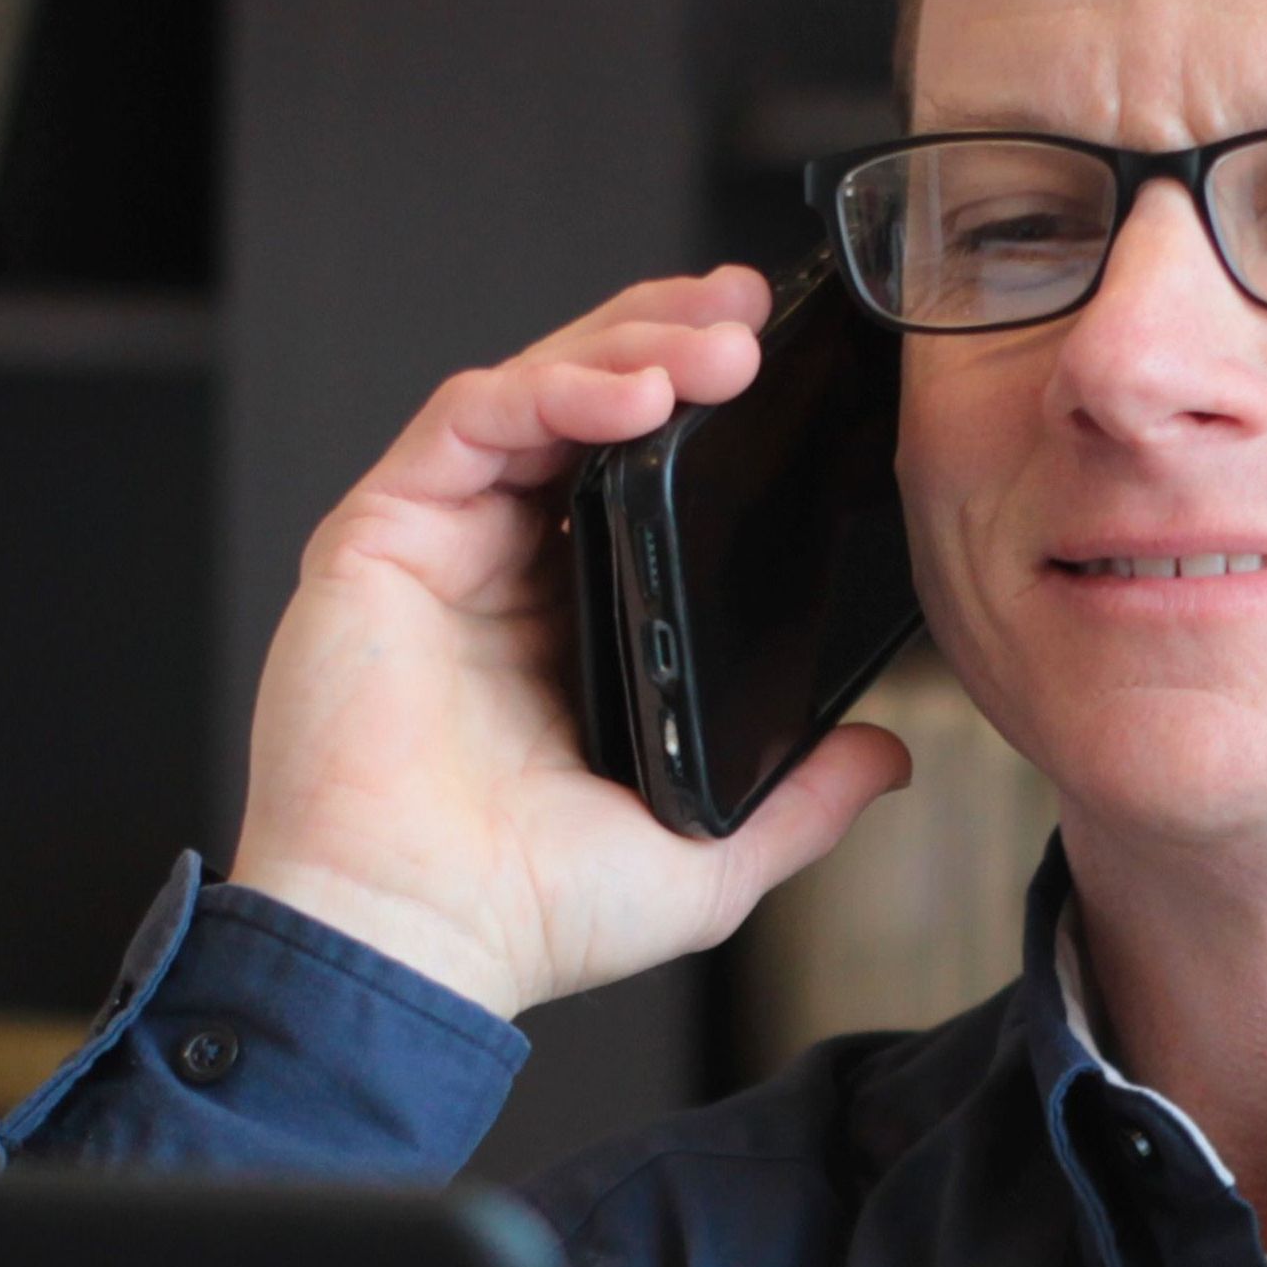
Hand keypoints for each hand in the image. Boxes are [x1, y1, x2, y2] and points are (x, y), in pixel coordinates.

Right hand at [227, 266, 914, 1017]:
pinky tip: (630, 395)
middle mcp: (500, 569)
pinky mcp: (378, 536)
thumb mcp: (706, 854)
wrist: (415, 947)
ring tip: (718, 348)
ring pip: (533, 392)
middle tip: (755, 318)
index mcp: (569, 623)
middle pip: (587, 405)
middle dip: (673, 341)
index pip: (639, 473)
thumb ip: (799, 798)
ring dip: (628, 348)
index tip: (788, 376)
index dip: (704, 409)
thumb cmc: (525, 913)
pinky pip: (467, 421)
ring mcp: (437, 546)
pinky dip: (549, 388)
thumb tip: (889, 754)